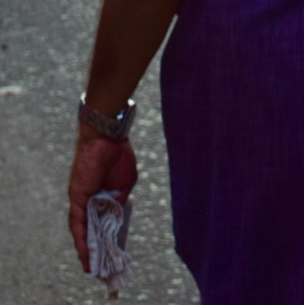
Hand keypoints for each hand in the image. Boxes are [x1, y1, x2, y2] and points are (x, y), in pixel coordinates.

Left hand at [68, 130, 136, 270]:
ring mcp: (82, 199)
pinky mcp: (77, 197)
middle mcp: (90, 200)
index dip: (104, 238)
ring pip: (82, 229)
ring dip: (86, 248)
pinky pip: (77, 222)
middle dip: (93, 249)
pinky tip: (84, 252)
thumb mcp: (125, 184)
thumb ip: (120, 201)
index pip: (101, 222)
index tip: (108, 254)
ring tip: (89, 266)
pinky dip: (81, 238)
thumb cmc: (119, 156)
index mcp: (103, 196)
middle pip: (90, 229)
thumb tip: (116, 219)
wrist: (108, 137)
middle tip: (96, 267)